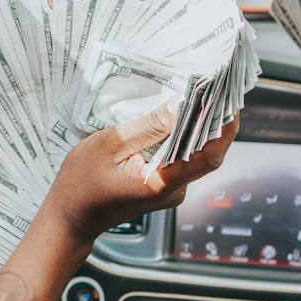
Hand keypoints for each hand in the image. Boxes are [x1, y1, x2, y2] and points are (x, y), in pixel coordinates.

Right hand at [46, 106, 238, 242]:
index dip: (225, 126)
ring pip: (193, 153)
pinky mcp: (164, 185)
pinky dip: (181, 136)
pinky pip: (180, 157)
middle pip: (205, 152)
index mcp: (162, 182)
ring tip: (195, 94)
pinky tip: (174, 116)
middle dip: (212, 119)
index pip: (209, 155)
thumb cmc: (82, 181)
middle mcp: (174, 189)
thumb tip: (181, 106)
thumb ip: (148, 127)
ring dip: (196, 126)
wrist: (70, 215)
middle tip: (212, 85)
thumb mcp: (110, 144)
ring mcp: (170, 189)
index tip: (229, 98)